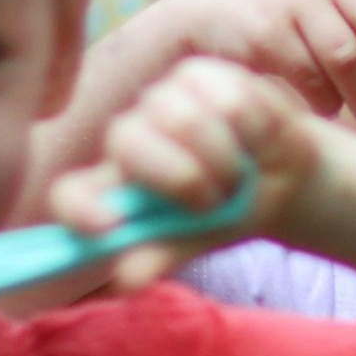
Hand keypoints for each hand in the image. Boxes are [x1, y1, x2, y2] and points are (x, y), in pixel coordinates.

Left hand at [50, 56, 323, 286]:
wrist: (283, 178)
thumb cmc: (229, 213)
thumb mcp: (197, 240)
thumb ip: (161, 254)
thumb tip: (127, 280)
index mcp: (115, 189)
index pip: (71, 194)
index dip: (80, 208)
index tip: (108, 228)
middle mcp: (128, 138)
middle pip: (126, 139)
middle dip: (184, 177)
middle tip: (215, 200)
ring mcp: (159, 101)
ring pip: (184, 117)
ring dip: (225, 155)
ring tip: (238, 169)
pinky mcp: (194, 75)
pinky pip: (226, 97)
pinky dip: (252, 127)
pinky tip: (255, 136)